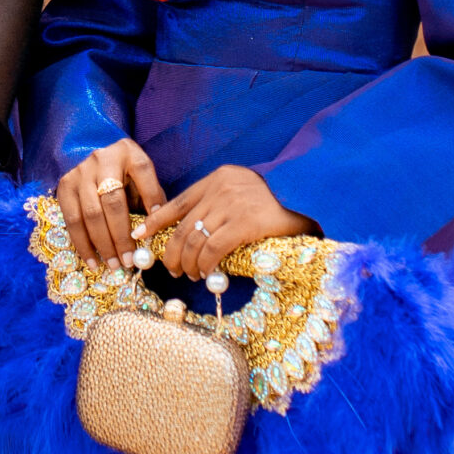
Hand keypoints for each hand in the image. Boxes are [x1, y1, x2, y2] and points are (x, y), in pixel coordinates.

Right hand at [56, 137, 165, 268]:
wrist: (97, 164)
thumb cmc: (127, 180)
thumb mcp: (143, 183)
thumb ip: (152, 202)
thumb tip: (156, 235)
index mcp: (128, 152)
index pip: (143, 171)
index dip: (151, 198)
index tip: (155, 226)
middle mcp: (102, 158)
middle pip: (112, 201)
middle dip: (121, 235)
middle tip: (129, 260)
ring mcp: (80, 172)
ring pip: (90, 214)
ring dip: (102, 244)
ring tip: (113, 265)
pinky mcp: (64, 186)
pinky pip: (72, 220)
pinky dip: (82, 244)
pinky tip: (92, 261)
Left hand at [140, 167, 315, 279]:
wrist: (312, 206)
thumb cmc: (273, 211)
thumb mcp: (239, 200)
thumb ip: (214, 208)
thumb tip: (183, 235)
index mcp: (219, 178)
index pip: (178, 202)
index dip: (156, 222)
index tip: (142, 236)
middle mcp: (224, 186)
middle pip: (182, 226)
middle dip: (171, 252)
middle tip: (172, 269)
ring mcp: (235, 203)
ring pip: (194, 240)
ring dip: (188, 263)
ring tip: (190, 275)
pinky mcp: (247, 222)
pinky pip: (213, 248)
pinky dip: (204, 265)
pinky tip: (206, 274)